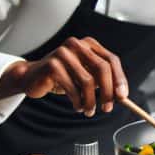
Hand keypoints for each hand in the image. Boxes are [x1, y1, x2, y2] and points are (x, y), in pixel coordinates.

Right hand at [0, 37, 127, 116]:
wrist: (32, 77)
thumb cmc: (62, 76)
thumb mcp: (85, 76)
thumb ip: (102, 81)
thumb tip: (121, 96)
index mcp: (89, 44)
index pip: (111, 60)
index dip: (120, 78)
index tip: (123, 96)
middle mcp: (77, 45)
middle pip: (102, 68)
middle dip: (108, 92)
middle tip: (108, 108)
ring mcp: (63, 53)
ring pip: (88, 81)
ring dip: (91, 101)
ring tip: (89, 110)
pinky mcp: (52, 65)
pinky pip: (72, 88)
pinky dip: (77, 101)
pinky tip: (77, 106)